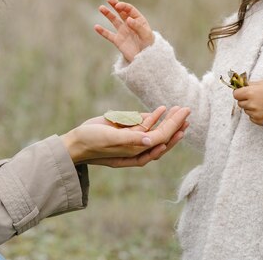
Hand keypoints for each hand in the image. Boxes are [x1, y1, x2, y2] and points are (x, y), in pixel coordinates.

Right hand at [61, 106, 189, 166]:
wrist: (75, 142)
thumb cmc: (91, 142)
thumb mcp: (109, 139)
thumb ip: (130, 139)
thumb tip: (151, 140)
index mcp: (135, 153)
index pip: (159, 140)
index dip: (172, 129)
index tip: (183, 119)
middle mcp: (136, 148)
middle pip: (162, 137)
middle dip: (176, 125)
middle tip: (188, 112)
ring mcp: (131, 139)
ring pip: (155, 130)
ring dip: (167, 120)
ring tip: (180, 110)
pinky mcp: (125, 132)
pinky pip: (143, 125)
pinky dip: (153, 117)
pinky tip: (161, 109)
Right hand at [94, 0, 154, 62]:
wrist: (145, 59)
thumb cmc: (149, 45)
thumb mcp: (146, 35)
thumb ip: (137, 27)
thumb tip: (128, 19)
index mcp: (138, 20)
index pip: (129, 10)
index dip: (123, 6)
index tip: (118, 6)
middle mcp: (130, 24)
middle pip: (121, 12)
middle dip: (115, 5)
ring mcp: (123, 32)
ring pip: (114, 20)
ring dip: (107, 14)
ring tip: (101, 8)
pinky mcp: (118, 41)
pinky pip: (108, 35)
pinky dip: (102, 31)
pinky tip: (96, 27)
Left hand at [233, 80, 262, 125]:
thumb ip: (250, 85)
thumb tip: (240, 85)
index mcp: (251, 92)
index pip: (236, 94)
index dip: (240, 93)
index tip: (245, 92)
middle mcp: (251, 104)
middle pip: (240, 103)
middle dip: (246, 100)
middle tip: (257, 98)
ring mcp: (255, 114)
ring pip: (246, 110)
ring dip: (251, 108)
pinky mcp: (259, 121)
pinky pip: (252, 117)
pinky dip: (256, 114)